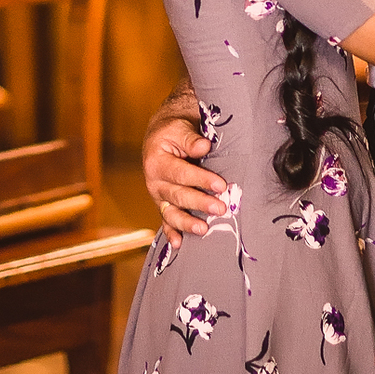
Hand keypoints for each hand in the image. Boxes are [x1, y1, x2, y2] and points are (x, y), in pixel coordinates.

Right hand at [143, 116, 226, 248]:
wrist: (160, 138)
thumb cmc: (173, 132)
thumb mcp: (179, 128)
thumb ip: (191, 139)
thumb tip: (204, 146)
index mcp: (157, 161)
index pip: (181, 173)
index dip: (201, 179)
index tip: (220, 185)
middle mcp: (154, 182)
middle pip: (178, 195)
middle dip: (199, 203)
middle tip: (220, 208)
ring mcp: (158, 196)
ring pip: (171, 212)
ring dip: (186, 223)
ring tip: (203, 229)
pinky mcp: (163, 205)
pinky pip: (166, 221)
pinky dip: (171, 233)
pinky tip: (178, 244)